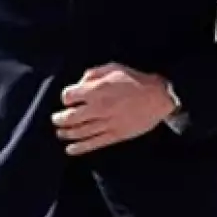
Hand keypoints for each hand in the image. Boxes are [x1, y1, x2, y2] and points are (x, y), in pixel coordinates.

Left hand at [53, 63, 175, 154]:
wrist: (159, 97)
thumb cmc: (137, 80)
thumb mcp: (114, 67)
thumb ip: (94, 73)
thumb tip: (81, 82)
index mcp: (96, 90)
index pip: (68, 96)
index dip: (67, 96)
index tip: (69, 98)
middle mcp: (98, 108)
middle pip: (69, 117)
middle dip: (59, 118)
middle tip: (56, 119)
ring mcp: (106, 123)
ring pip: (78, 132)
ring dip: (66, 133)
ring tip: (61, 132)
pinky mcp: (115, 135)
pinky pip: (93, 144)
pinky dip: (79, 148)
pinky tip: (70, 149)